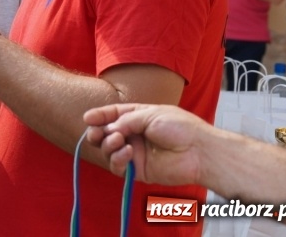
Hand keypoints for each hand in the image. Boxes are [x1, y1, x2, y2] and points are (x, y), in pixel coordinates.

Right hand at [83, 103, 205, 184]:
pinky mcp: (137, 170)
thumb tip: (108, 129)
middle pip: (105, 134)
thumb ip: (126, 120)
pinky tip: (127, 152)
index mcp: (137, 117)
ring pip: (108, 151)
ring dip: (108, 144)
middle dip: (97, 132)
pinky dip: (117, 159)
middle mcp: (133, 135)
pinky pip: (117, 167)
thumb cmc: (180, 127)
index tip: (87, 117)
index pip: (113, 115)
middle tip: (96, 133)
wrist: (198, 150)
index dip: (99, 116)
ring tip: (119, 140)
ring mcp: (134, 153)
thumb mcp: (150, 114)